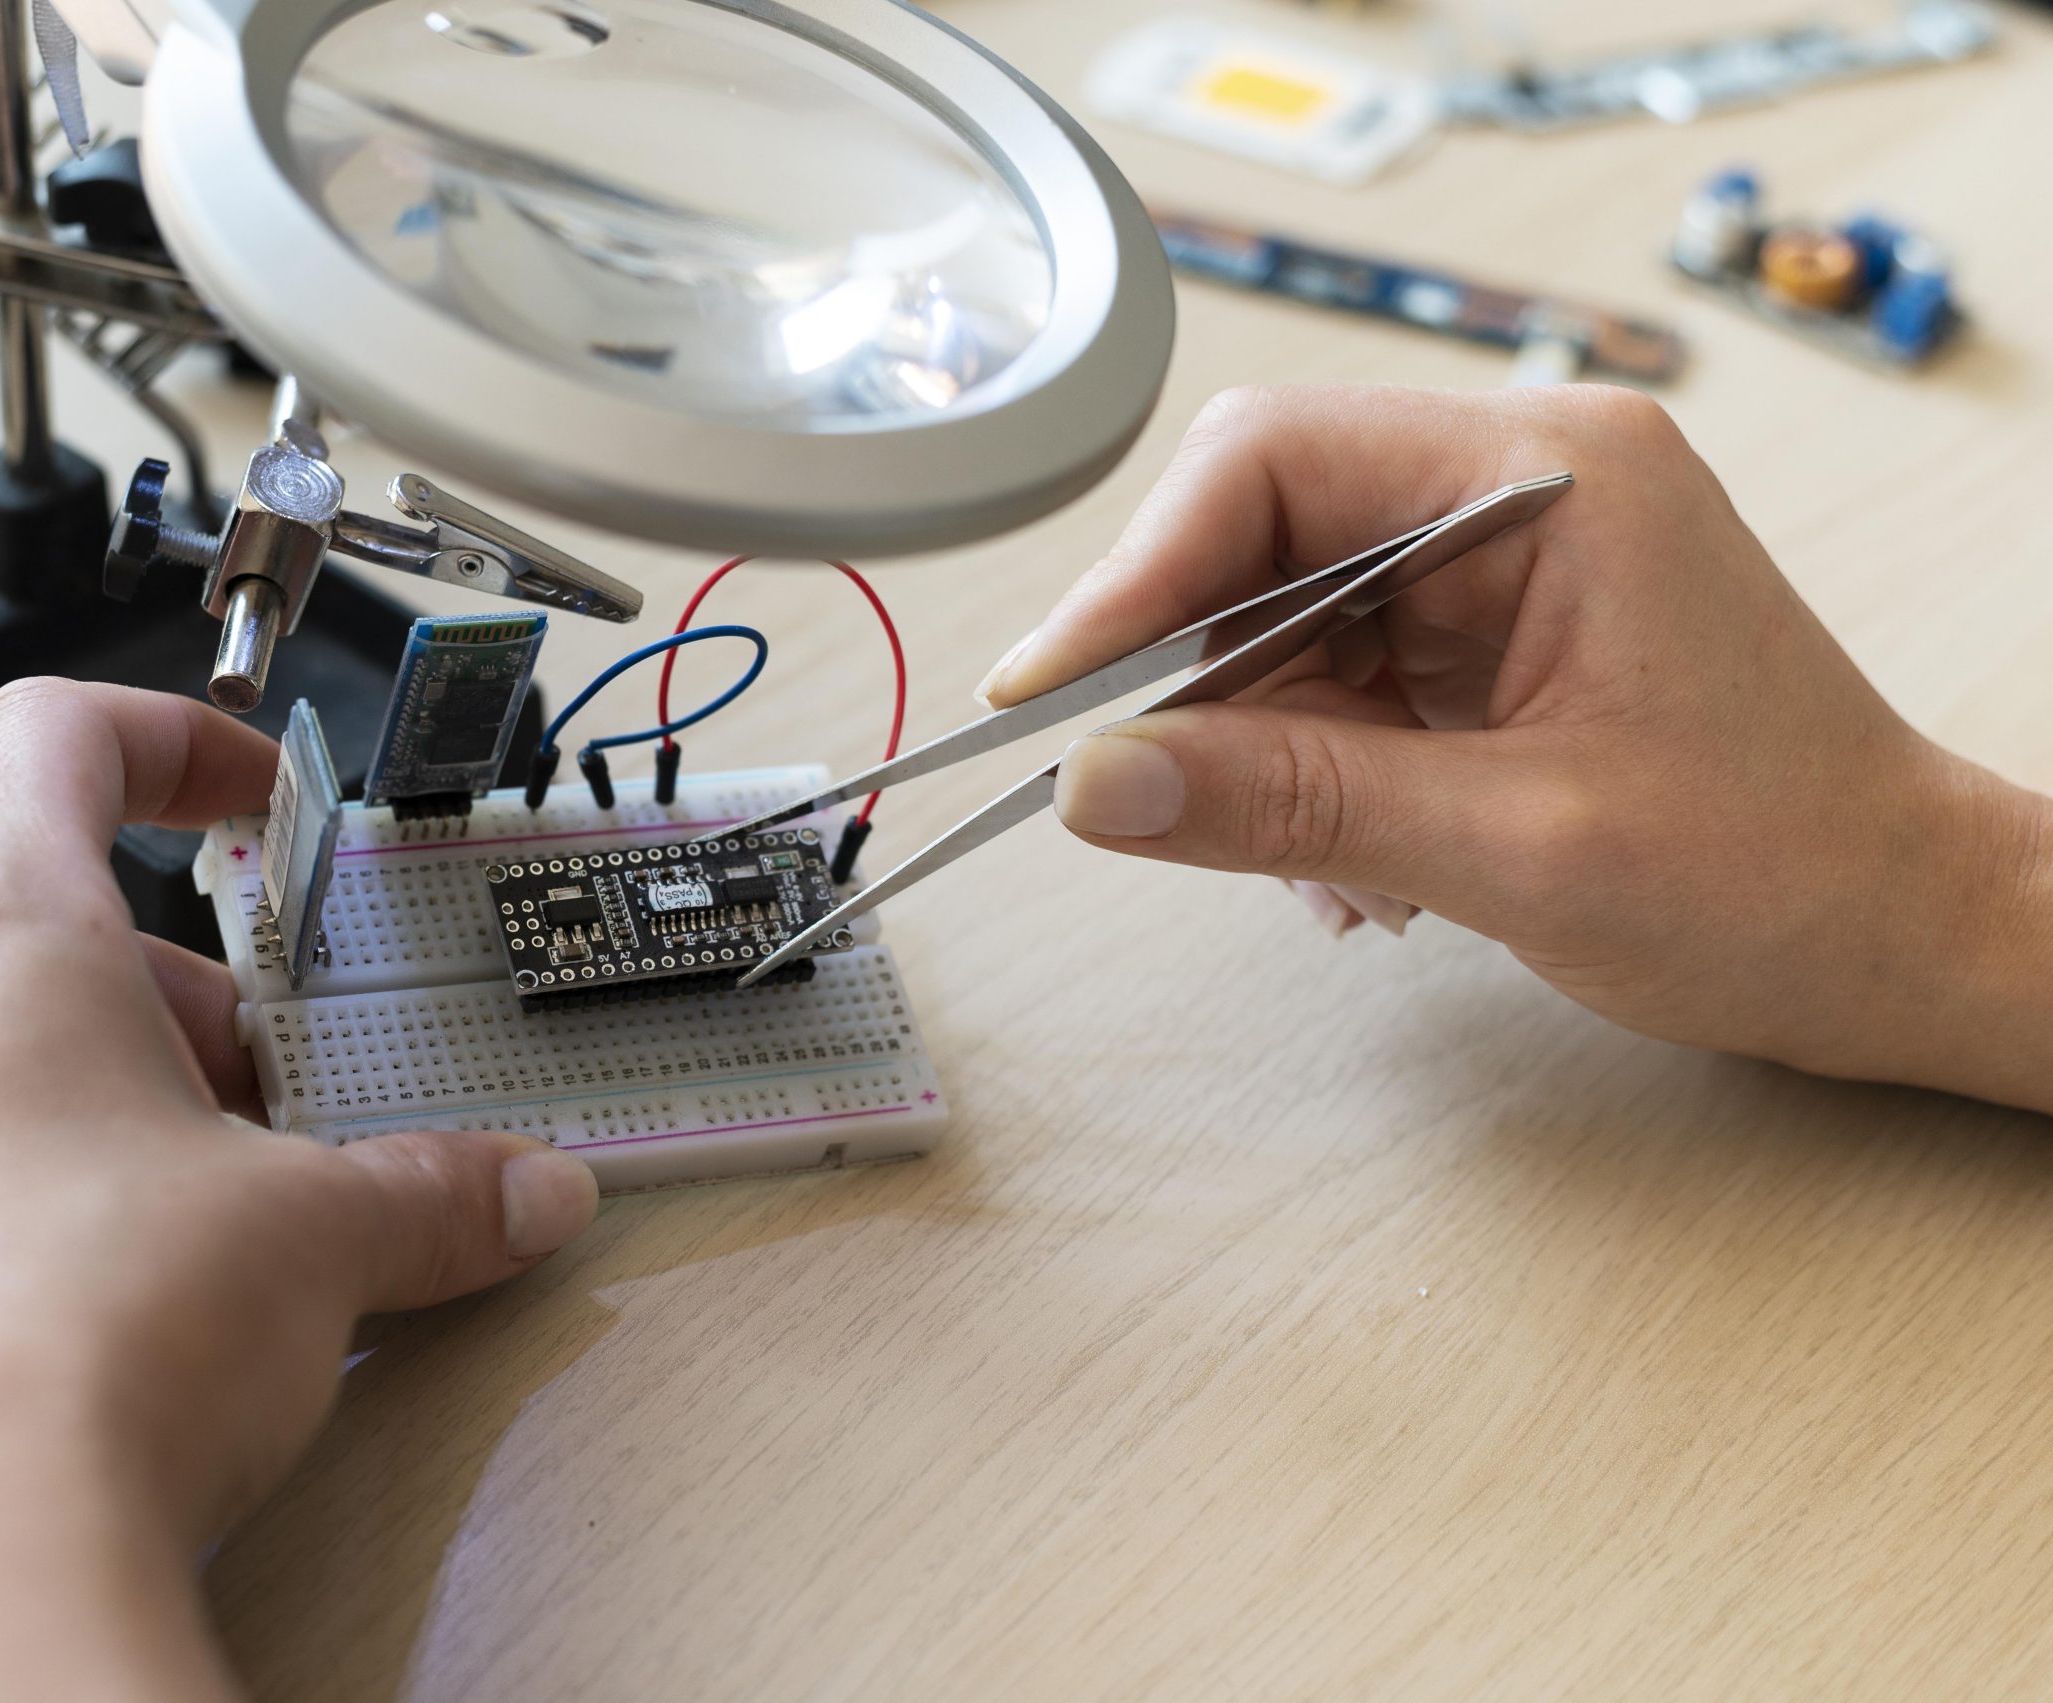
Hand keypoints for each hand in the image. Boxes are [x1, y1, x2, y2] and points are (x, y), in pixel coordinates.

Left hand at [0, 680, 597, 1701]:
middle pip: (28, 943)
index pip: (56, 741)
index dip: (172, 741)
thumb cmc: (81, 1356)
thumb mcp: (317, 1238)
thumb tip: (521, 1194)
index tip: (242, 793)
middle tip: (267, 1112)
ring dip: (78, 1122)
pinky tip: (74, 1332)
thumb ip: (434, 1194)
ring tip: (184, 1235)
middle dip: (171, 1016)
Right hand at [987, 386, 2052, 1110]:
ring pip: (1284, 614)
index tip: (1049, 694)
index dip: (1137, 576)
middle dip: (1196, 675)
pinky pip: (1336, 673)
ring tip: (1326, 873)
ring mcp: (1505, 558)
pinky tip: (1362, 866)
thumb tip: (1100, 784)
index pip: (1269, 461)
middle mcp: (1520, 485)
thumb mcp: (1517, 847)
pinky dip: (1310, 770)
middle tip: (1148, 799)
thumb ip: (1293, 802)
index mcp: (1550, 474)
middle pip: (1259, 530)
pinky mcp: (1493, 634)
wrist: (1907, 939)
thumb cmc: (1787, 876)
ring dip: (1259, 746)